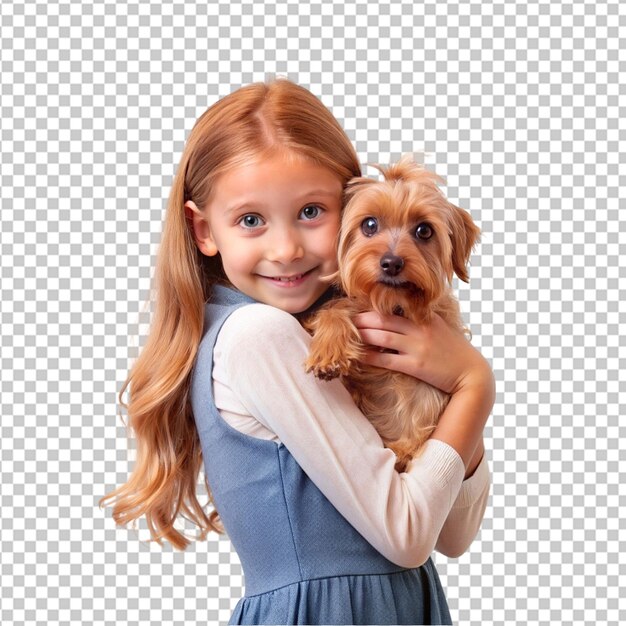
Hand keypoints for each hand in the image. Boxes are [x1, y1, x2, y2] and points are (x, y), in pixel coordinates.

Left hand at [353, 311, 491, 395]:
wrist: (472, 374)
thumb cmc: (455, 351)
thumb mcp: (441, 327)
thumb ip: (424, 318)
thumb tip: (405, 311)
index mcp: (425, 317)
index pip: (395, 307)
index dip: (375, 306)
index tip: (359, 305)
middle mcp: (419, 329)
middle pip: (383, 319)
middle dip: (362, 318)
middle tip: (345, 318)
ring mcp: (416, 347)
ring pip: (381, 336)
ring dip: (362, 334)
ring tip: (346, 334)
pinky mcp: (415, 365)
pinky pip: (386, 359)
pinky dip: (370, 356)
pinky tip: (357, 355)